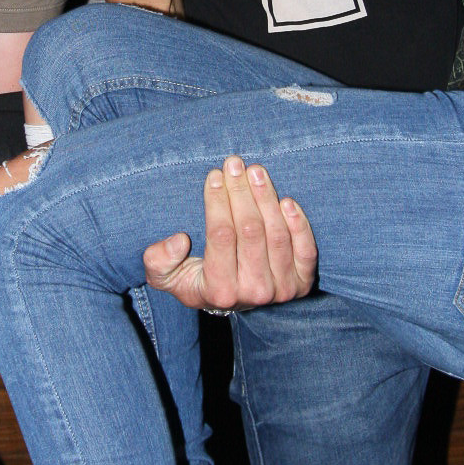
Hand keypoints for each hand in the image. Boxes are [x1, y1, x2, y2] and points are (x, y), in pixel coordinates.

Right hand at [142, 156, 316, 311]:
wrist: (231, 301)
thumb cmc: (196, 280)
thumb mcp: (165, 277)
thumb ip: (158, 262)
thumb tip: (178, 241)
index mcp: (219, 290)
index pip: (221, 236)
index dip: (217, 201)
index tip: (213, 175)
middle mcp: (253, 292)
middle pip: (251, 231)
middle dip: (241, 192)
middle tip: (234, 163)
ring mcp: (281, 290)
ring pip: (277, 235)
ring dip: (266, 198)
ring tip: (256, 171)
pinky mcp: (302, 283)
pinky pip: (305, 250)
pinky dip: (299, 224)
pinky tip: (286, 200)